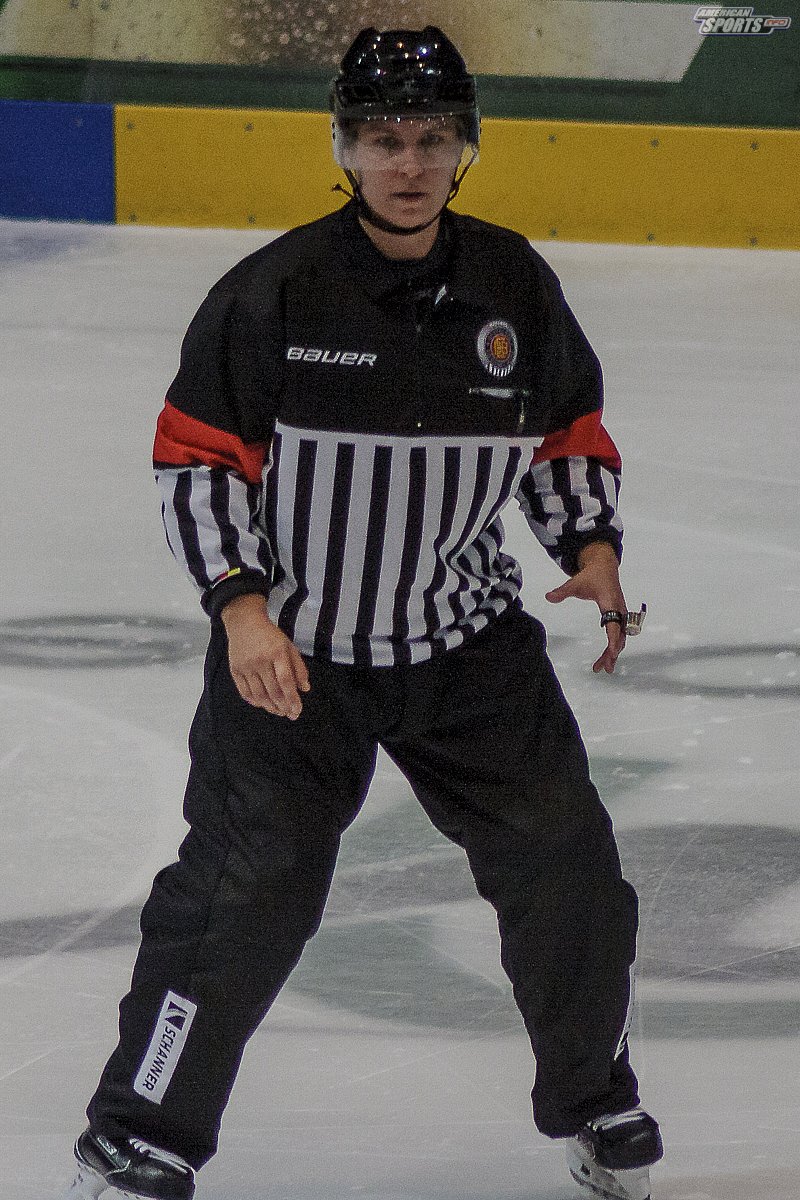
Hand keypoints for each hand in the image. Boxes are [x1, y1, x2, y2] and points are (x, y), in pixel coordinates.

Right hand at [220, 594, 310, 716]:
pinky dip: (254, 701)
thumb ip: (299, 668)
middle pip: (272, 690)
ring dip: (270, 707)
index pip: (286, 681)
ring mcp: (246, 666)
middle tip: (290, 714)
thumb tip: (305, 688)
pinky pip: (244, 691)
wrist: (244, 622)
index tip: (297, 710)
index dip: (292, 698)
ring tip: (279, 712)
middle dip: (283, 706)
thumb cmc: (269, 635)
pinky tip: (262, 704)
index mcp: (277, 652)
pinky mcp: (235, 670)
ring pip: (259, 694)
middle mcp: (260, 660)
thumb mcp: (289, 646)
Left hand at [545, 541, 626, 674]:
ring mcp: (621, 615)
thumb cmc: (592, 576)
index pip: (614, 624)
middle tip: (603, 668)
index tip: (613, 652)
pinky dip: (613, 647)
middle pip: (619, 636)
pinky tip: (606, 657)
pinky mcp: (619, 617)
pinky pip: (618, 635)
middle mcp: (619, 611)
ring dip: (612, 653)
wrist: (605, 567)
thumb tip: (548, 597)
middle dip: (612, 653)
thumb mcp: (575, 583)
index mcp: (611, 603)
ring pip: (620, 638)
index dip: (614, 638)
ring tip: (601, 668)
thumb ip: (562, 591)